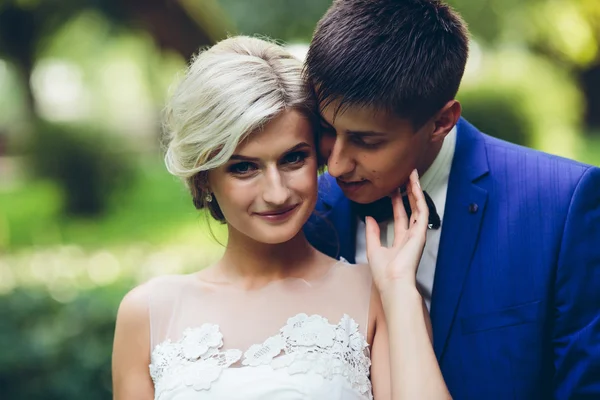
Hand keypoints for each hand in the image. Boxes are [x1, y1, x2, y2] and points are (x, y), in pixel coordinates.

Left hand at [365, 169, 428, 295]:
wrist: (393, 283)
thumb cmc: (384, 273)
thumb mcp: (373, 249)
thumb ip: (372, 232)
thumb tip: (369, 217)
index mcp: (400, 241)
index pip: (400, 217)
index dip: (397, 202)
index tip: (393, 189)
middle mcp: (411, 236)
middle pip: (411, 209)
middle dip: (408, 192)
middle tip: (404, 176)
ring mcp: (417, 234)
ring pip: (418, 206)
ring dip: (415, 190)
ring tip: (412, 174)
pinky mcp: (421, 233)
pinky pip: (421, 211)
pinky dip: (419, 197)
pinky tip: (415, 185)